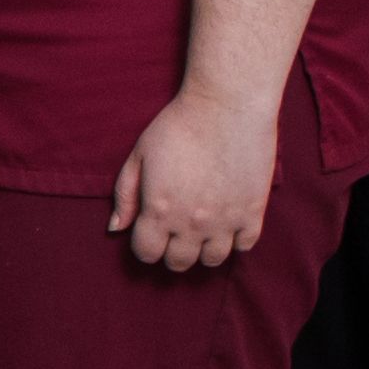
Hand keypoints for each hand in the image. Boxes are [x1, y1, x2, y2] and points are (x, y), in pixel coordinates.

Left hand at [110, 88, 279, 272]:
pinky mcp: (253, 212)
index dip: (146, 246)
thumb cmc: (178, 124)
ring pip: (212, 260)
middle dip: (172, 251)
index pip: (147, 254)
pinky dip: (235, 241)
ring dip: (203, 250)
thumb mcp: (139, 155)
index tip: (151, 233)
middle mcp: (190, 223)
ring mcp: (224, 221)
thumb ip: (125, 195)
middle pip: (178, 263)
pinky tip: (227, 224)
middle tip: (176, 232)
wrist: (227, 105)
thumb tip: (115, 228)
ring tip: (202, 231)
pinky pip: (244, 247)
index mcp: (159, 210)